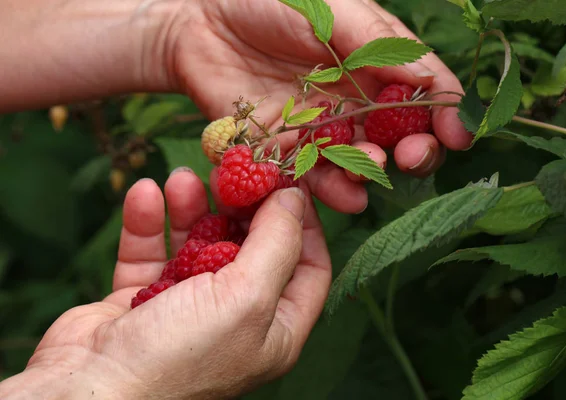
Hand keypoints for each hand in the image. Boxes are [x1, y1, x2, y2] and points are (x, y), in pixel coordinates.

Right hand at [0, 170, 330, 398]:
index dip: (303, 223)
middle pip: (251, 247)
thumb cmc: (180, 356)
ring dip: (192, 207)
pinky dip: (149, 222)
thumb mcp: (248, 297)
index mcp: (275, 329)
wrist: (90, 393)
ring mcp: (188, 308)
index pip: (307, 267)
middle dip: (242, 206)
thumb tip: (295, 199)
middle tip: (233, 169)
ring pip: (199, 243)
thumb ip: (278, 243)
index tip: (289, 182)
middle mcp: (237, 318)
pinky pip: (152, 251)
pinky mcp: (143, 299)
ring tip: (183, 177)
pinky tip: (146, 193)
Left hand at [169, 0, 471, 213]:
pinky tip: (346, 195)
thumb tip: (429, 79)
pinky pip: (310, 173)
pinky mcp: (284, 148)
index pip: (421, 92)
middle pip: (395, 136)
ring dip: (369, 171)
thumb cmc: (268, 1)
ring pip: (355, 160)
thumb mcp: (329, 8)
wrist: (199, 20)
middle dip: (412, 149)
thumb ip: (375, 42)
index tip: (458, 135)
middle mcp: (352, 100)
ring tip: (372, 171)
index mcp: (372, 62)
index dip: (443, 114)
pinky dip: (328, 187)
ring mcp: (319, 127)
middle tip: (414, 156)